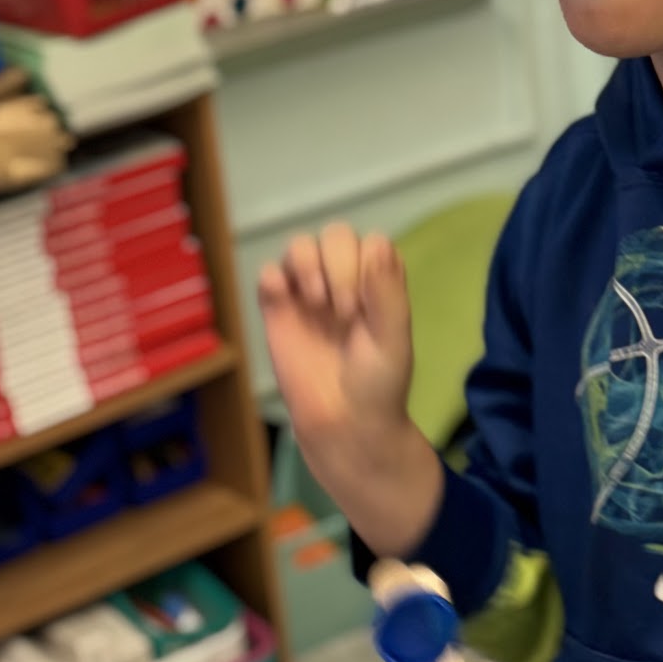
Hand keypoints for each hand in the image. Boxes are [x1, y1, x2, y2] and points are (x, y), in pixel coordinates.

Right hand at [259, 226, 443, 556]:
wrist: (344, 426)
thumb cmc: (378, 385)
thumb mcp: (394, 340)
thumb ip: (387, 292)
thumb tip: (374, 244)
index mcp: (378, 283)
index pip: (371, 242)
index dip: (366, 266)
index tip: (366, 308)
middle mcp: (344, 280)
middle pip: (334, 235)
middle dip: (338, 266)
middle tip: (343, 314)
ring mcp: (308, 293)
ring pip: (299, 245)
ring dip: (307, 266)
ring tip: (317, 305)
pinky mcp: (277, 310)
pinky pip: (268, 273)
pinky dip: (274, 279)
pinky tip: (286, 304)